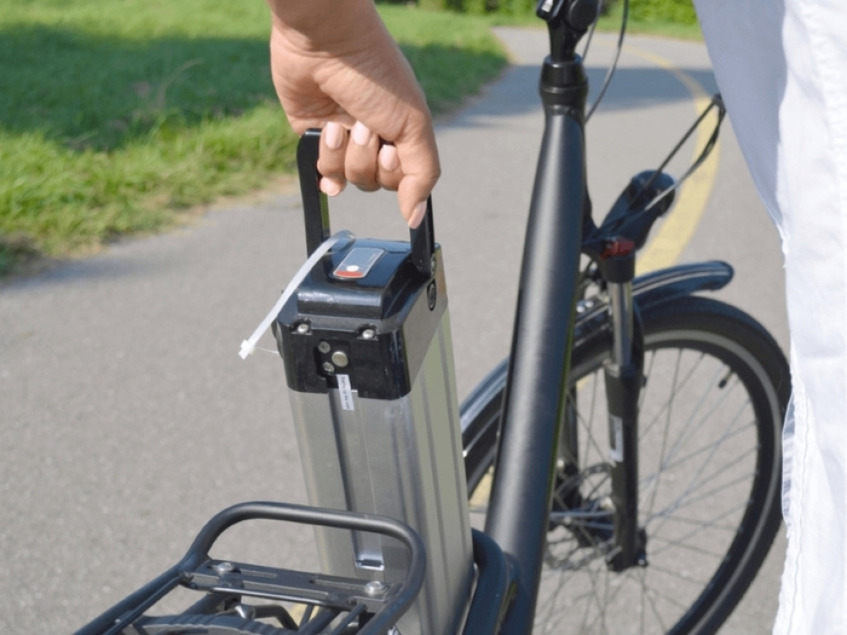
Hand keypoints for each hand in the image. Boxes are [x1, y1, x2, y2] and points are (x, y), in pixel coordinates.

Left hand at [266, 0, 439, 227]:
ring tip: (339, 121)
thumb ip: (421, 175)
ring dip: (342, 152)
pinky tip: (324, 135)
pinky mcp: (313, 136)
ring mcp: (343, 139)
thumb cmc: (376, 75)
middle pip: (373, 183)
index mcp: (402, 133)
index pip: (403, 180)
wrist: (326, 43)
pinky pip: (321, 171)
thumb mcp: (413, 125)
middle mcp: (375, 139)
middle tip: (363, 126)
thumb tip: (415, 217)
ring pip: (346, 178)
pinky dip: (323, 159)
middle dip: (366, 158)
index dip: (394, 173)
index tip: (389, 149)